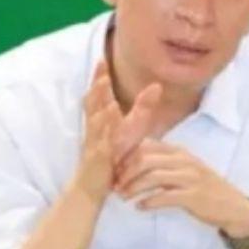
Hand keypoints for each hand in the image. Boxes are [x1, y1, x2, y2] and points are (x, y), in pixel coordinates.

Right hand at [71, 61, 161, 202]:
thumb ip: (141, 110)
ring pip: (95, 120)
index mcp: (99, 123)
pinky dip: (104, 132)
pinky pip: (100, 143)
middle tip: (101, 64)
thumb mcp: (129, 132)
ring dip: (99, 103)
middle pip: (92, 103)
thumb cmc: (111, 162)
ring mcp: (94, 144)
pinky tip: (109, 122)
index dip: (98, 78)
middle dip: (97, 84)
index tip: (102, 58)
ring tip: (104, 85)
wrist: (91, 190)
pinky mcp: (98, 159)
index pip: (96, 96)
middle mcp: (94, 130)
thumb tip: (156, 87)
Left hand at [114, 139, 248, 236]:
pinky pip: (165, 197)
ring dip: (134, 187)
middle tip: (116, 186)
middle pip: (146, 159)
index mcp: (180, 152)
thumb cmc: (205, 189)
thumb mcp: (186, 170)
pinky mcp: (193, 197)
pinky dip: (149, 202)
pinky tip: (140, 207)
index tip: (116, 170)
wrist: (233, 207)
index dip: (127, 157)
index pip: (147, 146)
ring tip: (124, 197)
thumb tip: (135, 164)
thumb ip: (165, 164)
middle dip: (127, 173)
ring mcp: (190, 178)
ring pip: (153, 177)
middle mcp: (184, 161)